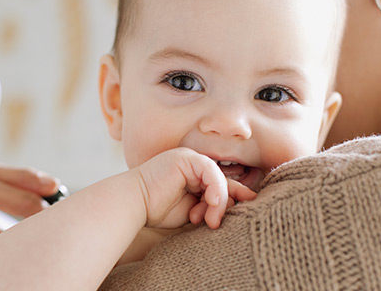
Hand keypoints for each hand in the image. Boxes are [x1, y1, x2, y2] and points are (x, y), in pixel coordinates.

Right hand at [134, 147, 255, 229]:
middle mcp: (193, 166)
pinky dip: (216, 188)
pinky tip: (212, 203)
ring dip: (218, 202)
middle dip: (226, 204)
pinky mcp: (187, 158)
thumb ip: (210, 207)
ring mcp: (189, 160)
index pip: (220, 186)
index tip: (247, 210)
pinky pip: (211, 172)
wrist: (133, 205)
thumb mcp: (191, 211)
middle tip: (217, 223)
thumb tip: (236, 204)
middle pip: (222, 182)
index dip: (234, 198)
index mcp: (193, 178)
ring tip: (210, 221)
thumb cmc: (156, 212)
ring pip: (219, 179)